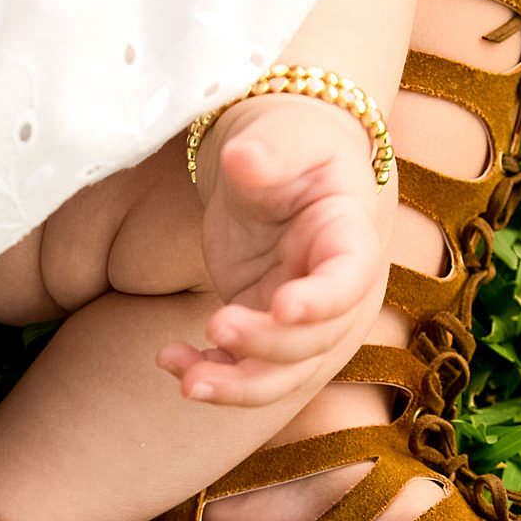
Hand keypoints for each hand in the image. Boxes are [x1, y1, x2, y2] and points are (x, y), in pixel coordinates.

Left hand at [159, 96, 389, 407]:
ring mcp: (303, 319)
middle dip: (266, 344)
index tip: (284, 307)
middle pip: (315, 340)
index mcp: (351, 237)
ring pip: (283, 375)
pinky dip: (211, 374)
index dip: (323, 300)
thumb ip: (270, 151)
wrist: (278, 162)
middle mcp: (339, 291)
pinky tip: (170, 359)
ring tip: (186, 380)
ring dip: (236, 386)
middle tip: (215, 326)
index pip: (350, 278)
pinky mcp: (265, 330)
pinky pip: (245, 371)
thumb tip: (243, 157)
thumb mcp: (283, 135)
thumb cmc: (289, 142)